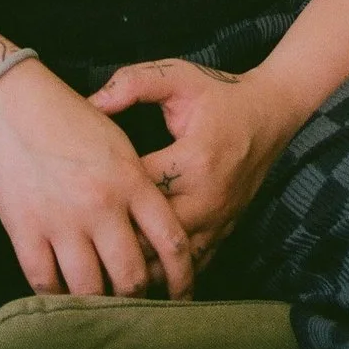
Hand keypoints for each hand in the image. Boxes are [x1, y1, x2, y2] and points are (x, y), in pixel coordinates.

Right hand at [0, 60, 195, 299]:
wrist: (11, 103)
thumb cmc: (67, 117)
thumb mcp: (118, 140)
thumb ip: (138, 186)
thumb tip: (152, 231)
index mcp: (131, 180)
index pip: (171, 241)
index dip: (182, 277)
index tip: (182, 296)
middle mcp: (101, 205)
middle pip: (131, 277)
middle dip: (137, 298)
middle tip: (136, 305)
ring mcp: (62, 220)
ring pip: (89, 288)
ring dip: (98, 304)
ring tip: (101, 307)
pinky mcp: (25, 229)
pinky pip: (46, 282)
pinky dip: (57, 297)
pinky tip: (63, 298)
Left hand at [89, 60, 305, 269]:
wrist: (270, 114)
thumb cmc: (220, 95)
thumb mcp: (178, 76)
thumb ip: (133, 84)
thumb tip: (91, 103)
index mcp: (193, 160)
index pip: (139, 189)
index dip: (106, 192)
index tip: (78, 188)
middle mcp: (207, 198)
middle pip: (152, 236)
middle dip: (116, 238)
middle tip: (80, 236)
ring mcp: (218, 220)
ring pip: (171, 262)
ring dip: (139, 263)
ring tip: (103, 261)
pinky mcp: (225, 232)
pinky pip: (192, 265)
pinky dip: (166, 271)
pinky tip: (139, 270)